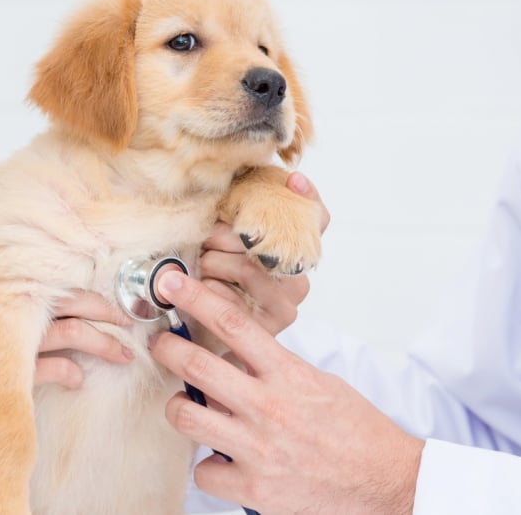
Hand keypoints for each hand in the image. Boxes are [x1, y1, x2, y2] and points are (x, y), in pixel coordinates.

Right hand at [0, 290, 132, 453]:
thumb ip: (11, 335)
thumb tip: (53, 341)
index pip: (51, 286)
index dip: (87, 294)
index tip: (115, 304)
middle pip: (65, 303)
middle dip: (103, 312)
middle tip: (131, 325)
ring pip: (61, 332)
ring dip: (96, 343)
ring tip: (121, 354)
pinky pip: (41, 369)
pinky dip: (65, 372)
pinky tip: (78, 379)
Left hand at [149, 271, 423, 514]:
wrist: (385, 481)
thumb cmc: (357, 431)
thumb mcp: (321, 383)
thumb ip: (277, 369)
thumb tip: (238, 355)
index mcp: (289, 375)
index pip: (235, 325)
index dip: (197, 299)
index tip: (173, 284)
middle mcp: (269, 408)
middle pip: (197, 366)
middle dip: (167, 348)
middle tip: (159, 343)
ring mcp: (258, 449)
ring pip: (187, 416)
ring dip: (178, 406)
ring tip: (184, 403)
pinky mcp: (254, 488)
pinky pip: (203, 471)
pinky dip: (208, 464)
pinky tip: (220, 459)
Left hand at [199, 172, 329, 335]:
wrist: (211, 340)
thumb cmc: (220, 284)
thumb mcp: (229, 244)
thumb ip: (241, 220)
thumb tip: (237, 187)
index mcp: (298, 254)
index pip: (317, 219)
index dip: (308, 197)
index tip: (294, 180)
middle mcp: (299, 279)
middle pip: (264, 240)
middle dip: (222, 236)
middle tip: (205, 242)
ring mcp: (285, 305)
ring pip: (245, 266)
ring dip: (211, 264)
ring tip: (202, 271)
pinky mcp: (266, 328)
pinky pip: (229, 298)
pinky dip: (206, 292)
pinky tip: (202, 296)